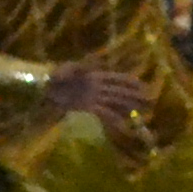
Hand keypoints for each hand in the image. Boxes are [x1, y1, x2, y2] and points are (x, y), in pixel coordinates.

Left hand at [39, 60, 156, 121]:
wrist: (43, 88)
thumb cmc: (54, 75)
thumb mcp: (64, 69)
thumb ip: (77, 69)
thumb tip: (90, 67)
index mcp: (93, 75)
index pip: (115, 78)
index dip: (128, 81)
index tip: (142, 84)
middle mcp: (96, 87)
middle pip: (118, 91)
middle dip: (133, 95)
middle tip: (150, 100)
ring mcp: (93, 98)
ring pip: (114, 102)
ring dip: (127, 106)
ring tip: (142, 111)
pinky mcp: (87, 107)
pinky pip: (103, 113)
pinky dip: (113, 118)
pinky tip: (122, 124)